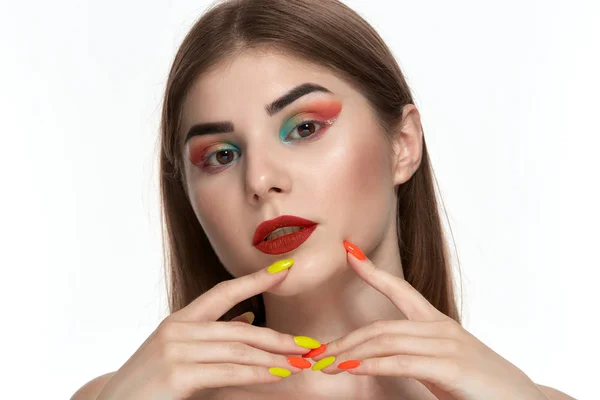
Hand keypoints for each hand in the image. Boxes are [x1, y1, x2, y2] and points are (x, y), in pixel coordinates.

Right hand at [96, 259, 317, 399]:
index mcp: (179, 320)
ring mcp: (175, 350)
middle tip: (309, 343)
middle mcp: (177, 329)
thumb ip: (214, 337)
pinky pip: (228, 372)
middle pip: (240, 329)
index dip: (255, 280)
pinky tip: (277, 375)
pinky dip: (256, 374)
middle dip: (279, 337)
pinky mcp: (177, 374)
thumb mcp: (180, 354)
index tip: (284, 270)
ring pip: (238, 350)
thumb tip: (248, 320)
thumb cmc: (149, 385)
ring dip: (274, 357)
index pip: (223, 291)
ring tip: (301, 362)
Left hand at [310, 241, 548, 399]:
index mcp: (438, 323)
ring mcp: (446, 345)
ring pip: (386, 342)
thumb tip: (381, 357)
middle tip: (315, 352)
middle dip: (344, 339)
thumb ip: (417, 354)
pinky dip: (372, 365)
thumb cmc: (480, 386)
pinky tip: (351, 369)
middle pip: (380, 326)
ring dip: (350, 354)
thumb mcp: (444, 363)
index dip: (373, 271)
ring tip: (323, 363)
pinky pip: (401, 362)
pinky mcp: (450, 367)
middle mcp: (440, 328)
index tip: (349, 252)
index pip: (401, 289)